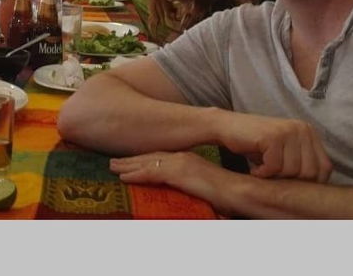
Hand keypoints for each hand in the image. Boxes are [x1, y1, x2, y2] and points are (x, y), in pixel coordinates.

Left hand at [110, 151, 236, 214]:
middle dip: (130, 160)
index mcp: (187, 159)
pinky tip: (124, 178)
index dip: (142, 159)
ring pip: (147, 162)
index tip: (128, 162)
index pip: (159, 157)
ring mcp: (180, 163)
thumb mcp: (203, 186)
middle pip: (149, 157)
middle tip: (113, 162)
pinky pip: (152, 172)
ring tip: (113, 167)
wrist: (240, 191)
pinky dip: (137, 174)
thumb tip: (178, 195)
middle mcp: (181, 157)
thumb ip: (189, 187)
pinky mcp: (179, 172)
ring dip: (128, 165)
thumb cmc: (226, 194)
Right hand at [215, 112, 331, 181]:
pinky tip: (254, 169)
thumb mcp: (285, 153)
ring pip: (292, 171)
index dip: (307, 182)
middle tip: (272, 177)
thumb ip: (303, 164)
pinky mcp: (272, 136)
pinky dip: (262, 173)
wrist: (225, 127)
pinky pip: (274, 167)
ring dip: (274, 177)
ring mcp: (288, 131)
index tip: (288, 183)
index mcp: (309, 132)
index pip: (323, 168)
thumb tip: (320, 194)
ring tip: (262, 171)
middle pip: (309, 172)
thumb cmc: (255, 145)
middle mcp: (302, 129)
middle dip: (289, 181)